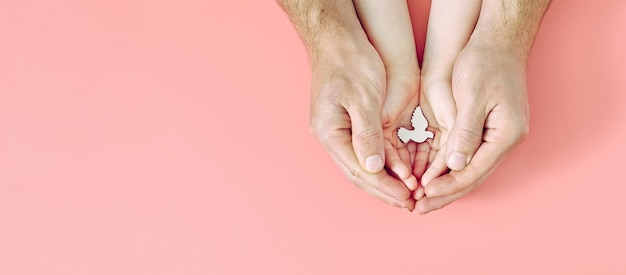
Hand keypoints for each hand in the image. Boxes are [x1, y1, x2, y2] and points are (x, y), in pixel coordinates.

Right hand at [309, 34, 414, 209]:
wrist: (338, 40)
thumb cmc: (349, 62)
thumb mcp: (363, 97)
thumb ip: (367, 135)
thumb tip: (374, 168)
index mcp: (330, 133)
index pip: (360, 170)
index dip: (385, 187)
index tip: (407, 199)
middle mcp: (330, 137)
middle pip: (359, 174)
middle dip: (385, 190)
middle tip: (410, 204)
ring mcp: (336, 132)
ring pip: (362, 165)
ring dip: (384, 181)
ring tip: (406, 194)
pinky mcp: (346, 125)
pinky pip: (364, 152)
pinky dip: (382, 164)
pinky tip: (397, 172)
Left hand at [416, 40, 529, 213]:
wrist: (497, 41)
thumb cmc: (486, 62)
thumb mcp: (473, 95)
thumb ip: (465, 132)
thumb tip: (455, 165)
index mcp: (505, 134)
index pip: (473, 170)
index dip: (448, 186)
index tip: (424, 196)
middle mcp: (503, 140)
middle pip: (471, 177)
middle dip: (444, 194)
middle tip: (419, 209)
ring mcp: (494, 137)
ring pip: (467, 170)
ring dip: (444, 186)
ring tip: (421, 200)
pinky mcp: (483, 130)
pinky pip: (463, 156)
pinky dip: (446, 169)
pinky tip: (430, 179)